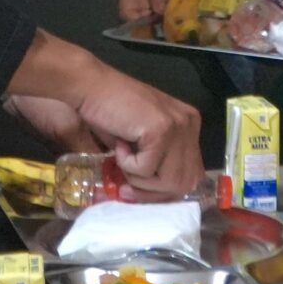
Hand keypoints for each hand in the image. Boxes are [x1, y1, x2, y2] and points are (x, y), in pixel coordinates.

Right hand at [6, 32, 203, 197]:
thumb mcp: (142, 141)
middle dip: (152, 192)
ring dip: (138, 179)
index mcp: (189, 125)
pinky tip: (119, 143)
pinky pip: (146, 170)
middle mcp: (190, 123)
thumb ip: (158, 161)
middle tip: (126, 185)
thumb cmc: (110, 112)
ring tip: (122, 157)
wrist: (90, 87)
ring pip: (168, 181)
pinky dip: (127, 164)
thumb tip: (159, 196)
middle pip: (184, 182)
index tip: (138, 192)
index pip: (192, 175)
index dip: (164, 191)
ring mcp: (178, 125)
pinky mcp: (161, 129)